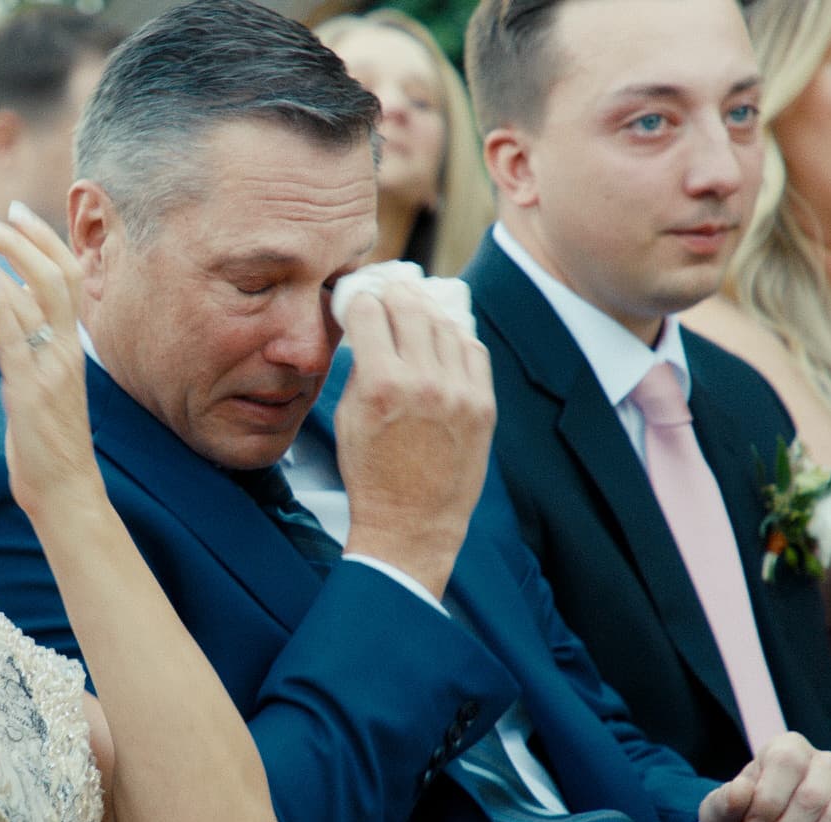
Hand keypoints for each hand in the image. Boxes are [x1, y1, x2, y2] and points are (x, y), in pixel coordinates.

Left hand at [0, 202, 100, 521]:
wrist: (63, 490)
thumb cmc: (47, 446)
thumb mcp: (41, 388)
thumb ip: (32, 349)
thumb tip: (13, 318)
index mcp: (72, 347)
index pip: (68, 276)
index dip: (44, 239)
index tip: (15, 212)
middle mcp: (68, 349)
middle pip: (58, 271)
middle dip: (22, 235)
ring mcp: (53, 366)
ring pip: (39, 291)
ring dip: (1, 254)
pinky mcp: (32, 387)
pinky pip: (18, 330)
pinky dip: (0, 295)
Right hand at [334, 283, 494, 596]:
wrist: (412, 523)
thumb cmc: (371, 474)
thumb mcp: (348, 419)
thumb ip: (361, 368)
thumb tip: (372, 329)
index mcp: (380, 384)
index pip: (370, 312)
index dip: (360, 300)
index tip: (359, 300)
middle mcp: (423, 382)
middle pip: (410, 307)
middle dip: (395, 293)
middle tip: (389, 290)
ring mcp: (459, 392)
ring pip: (445, 324)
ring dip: (427, 311)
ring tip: (416, 310)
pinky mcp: (483, 405)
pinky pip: (473, 350)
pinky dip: (456, 338)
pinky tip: (443, 339)